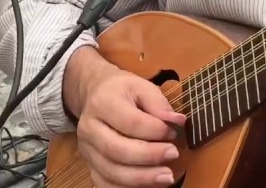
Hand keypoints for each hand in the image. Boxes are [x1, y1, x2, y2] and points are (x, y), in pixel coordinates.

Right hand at [75, 69, 185, 186]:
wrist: (94, 94)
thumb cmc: (122, 91)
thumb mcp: (141, 86)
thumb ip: (159, 104)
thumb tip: (178, 121)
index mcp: (103, 103)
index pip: (131, 123)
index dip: (155, 131)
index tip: (173, 132)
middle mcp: (89, 128)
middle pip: (118, 150)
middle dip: (150, 156)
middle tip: (173, 154)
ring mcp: (86, 149)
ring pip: (112, 171)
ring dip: (142, 178)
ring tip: (167, 177)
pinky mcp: (89, 164)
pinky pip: (105, 184)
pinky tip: (148, 185)